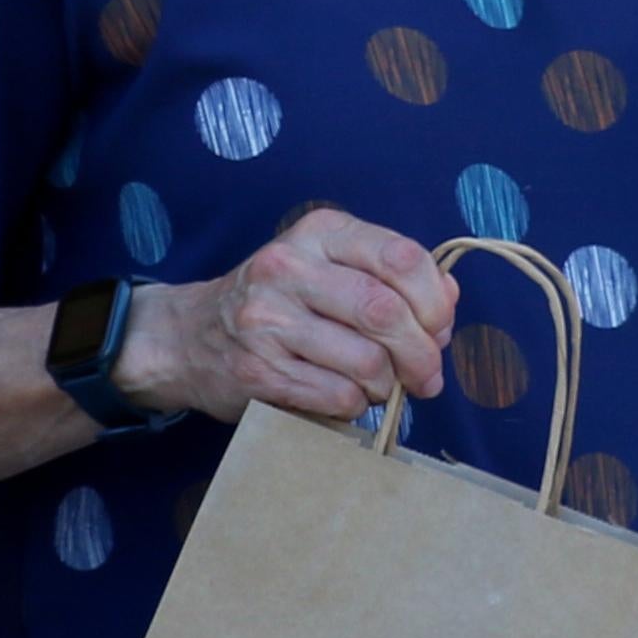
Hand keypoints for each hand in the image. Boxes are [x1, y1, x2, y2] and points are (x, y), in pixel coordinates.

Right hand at [117, 208, 454, 424]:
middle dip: (422, 353)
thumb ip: (394, 278)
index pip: (402, 257)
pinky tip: (344, 396)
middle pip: (386, 312)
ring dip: (387, 384)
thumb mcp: (334, 268)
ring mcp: (266, 319)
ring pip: (366, 361)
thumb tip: (449, 302)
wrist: (188, 336)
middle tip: (427, 377)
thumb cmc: (282, 302)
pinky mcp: (255, 370)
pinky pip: (336, 396)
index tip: (440, 329)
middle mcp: (288, 267)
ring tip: (379, 385)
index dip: (435, 301)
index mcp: (320, 232)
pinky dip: (355, 405)